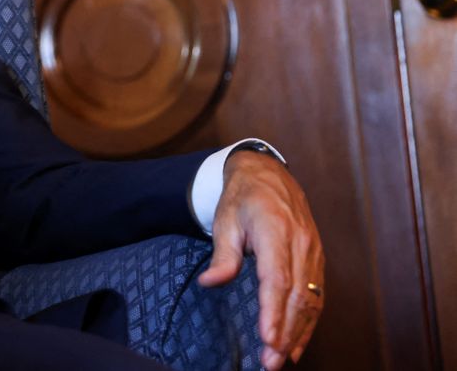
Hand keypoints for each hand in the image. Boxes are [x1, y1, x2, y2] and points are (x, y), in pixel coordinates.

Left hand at [197, 151, 323, 369]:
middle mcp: (301, 243)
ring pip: (312, 300)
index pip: (277, 278)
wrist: (269, 175)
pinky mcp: (318, 259)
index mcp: (276, 231)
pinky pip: (318, 295)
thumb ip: (223, 254)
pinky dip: (309, 322)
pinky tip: (298, 343)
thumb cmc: (243, 198)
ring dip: (299, 333)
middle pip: (298, 296)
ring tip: (281, 359)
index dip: (274, 311)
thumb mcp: (225, 220)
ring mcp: (314, 252)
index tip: (267, 338)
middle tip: (270, 361)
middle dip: (285, 332)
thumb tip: (210, 282)